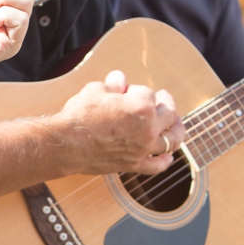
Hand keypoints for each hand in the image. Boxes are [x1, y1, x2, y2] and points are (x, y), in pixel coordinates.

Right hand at [53, 69, 185, 174]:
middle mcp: (149, 128)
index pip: (147, 93)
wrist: (66, 144)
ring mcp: (144, 148)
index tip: (124, 90)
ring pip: (172, 140)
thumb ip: (113, 84)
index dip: (134, 89)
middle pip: (169, 114)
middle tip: (164, 98)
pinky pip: (157, 165)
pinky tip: (168, 156)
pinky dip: (165, 161)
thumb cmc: (79, 115)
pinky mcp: (134, 164)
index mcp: (142, 106)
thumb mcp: (96, 90)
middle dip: (166, 103)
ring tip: (177, 125)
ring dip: (177, 130)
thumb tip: (120, 79)